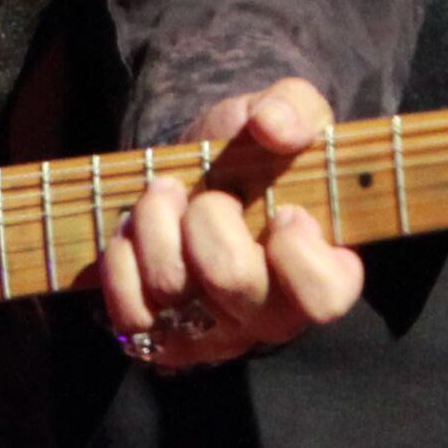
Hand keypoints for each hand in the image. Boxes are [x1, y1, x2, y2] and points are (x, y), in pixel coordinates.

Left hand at [95, 79, 360, 372]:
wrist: (196, 177)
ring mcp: (213, 334)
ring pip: (172, 287)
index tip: (285, 211)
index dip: (299, 251)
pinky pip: (130, 310)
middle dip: (209, 214)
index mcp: (321, 271)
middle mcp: (269, 316)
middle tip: (211, 194)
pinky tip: (140, 233)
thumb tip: (274, 125)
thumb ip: (295, 108)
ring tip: (167, 195)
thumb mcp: (281, 114)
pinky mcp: (160, 339)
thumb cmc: (252, 154)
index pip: (324, 294)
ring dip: (158, 221)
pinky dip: (124, 258)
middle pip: (232, 279)